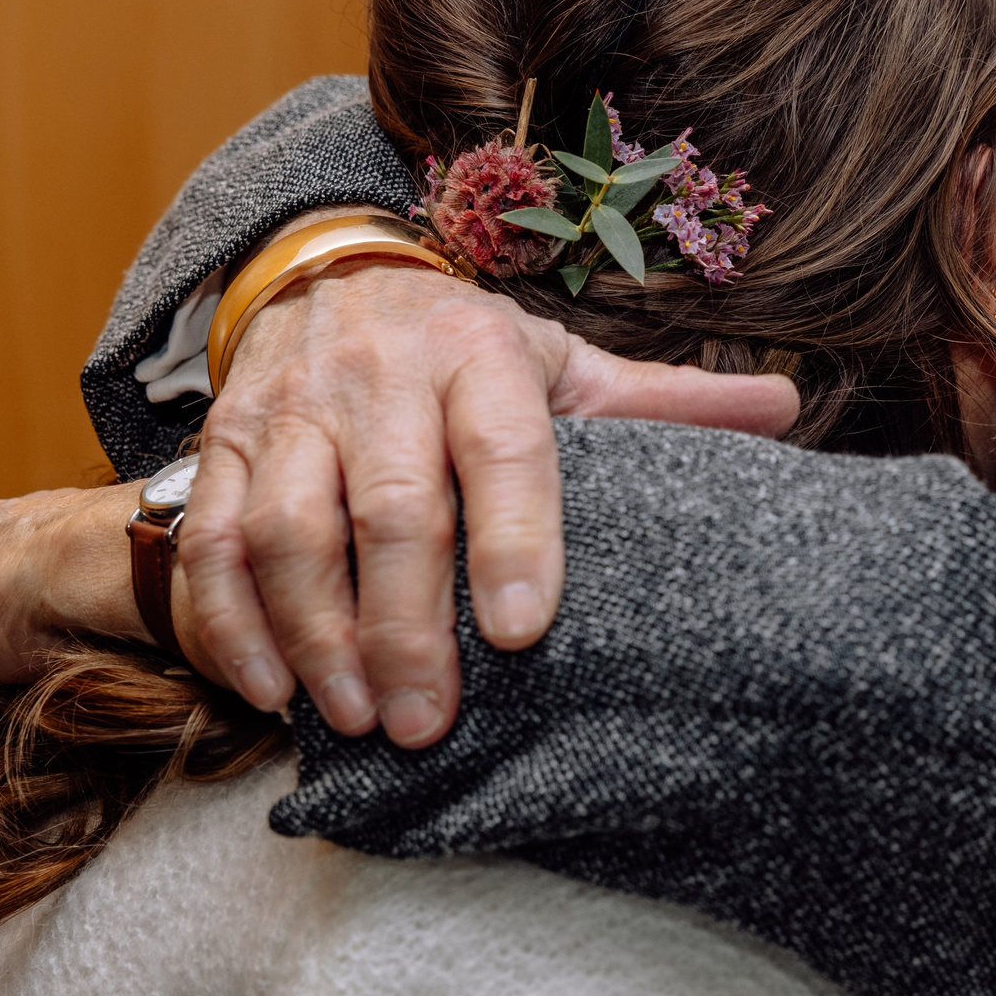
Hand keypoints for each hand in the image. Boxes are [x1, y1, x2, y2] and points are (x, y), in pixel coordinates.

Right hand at [180, 260, 798, 746]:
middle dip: (407, 626)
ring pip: (284, 532)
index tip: (525, 631)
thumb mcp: (565, 361)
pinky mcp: (217, 448)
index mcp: (477, 355)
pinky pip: (207, 543)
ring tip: (356, 720)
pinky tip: (266, 693)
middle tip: (431, 722)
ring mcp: (287, 414)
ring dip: (317, 636)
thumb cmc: (466, 352)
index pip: (503, 447)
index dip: (515, 538)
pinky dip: (229, 625)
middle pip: (388, 510)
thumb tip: (788, 405)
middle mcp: (377, 378)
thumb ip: (664, 400)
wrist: (329, 272)